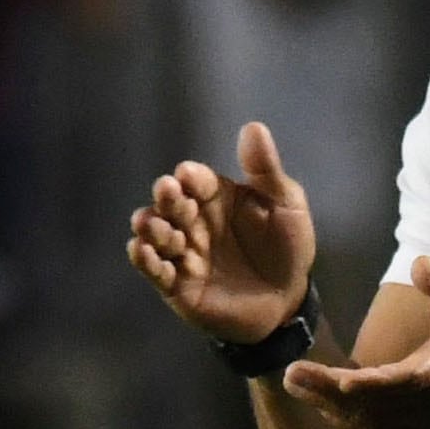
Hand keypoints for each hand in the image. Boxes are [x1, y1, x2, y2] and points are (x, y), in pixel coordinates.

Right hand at [128, 121, 317, 344]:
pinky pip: (156, 271)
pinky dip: (145, 261)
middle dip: (167, 199)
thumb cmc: (287, 247)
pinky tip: (141, 250)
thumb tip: (254, 127)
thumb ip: (267, 171)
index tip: (186, 175)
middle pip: (172, 205)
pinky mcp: (178, 286)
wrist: (288, 301)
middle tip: (167, 193)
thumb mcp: (286, 205)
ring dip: (152, 228)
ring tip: (153, 225)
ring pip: (158, 236)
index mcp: (217, 197)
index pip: (197, 181)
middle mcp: (195, 222)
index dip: (190, 177)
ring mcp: (184, 253)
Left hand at [284, 258, 429, 428]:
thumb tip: (420, 267)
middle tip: (292, 374)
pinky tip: (319, 400)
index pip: (410, 379)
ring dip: (332, 408)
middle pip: (381, 405)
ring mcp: (427, 419)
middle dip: (333, 393)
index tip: (339, 379)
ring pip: (375, 424)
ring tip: (297, 384)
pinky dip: (345, 419)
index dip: (374, 384)